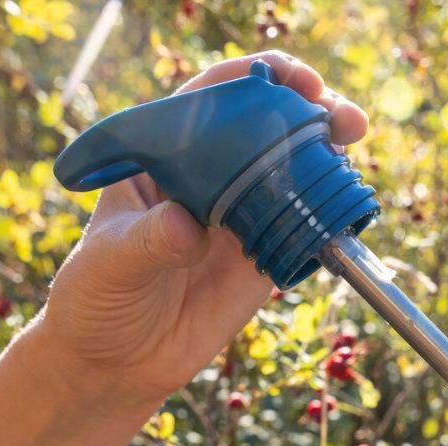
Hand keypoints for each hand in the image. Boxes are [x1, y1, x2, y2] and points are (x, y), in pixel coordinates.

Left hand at [43, 50, 368, 407]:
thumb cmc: (95, 299)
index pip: (212, 99)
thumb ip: (148, 240)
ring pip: (292, 174)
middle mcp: (208, 179)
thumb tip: (189, 224)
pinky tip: (347, 210)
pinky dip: (327, 217)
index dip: (254, 79)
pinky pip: (301, 232)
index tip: (290, 81)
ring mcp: (240, 219)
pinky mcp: (263, 262)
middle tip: (340, 116)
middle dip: (307, 110)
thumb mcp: (109, 263)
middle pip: (264, 127)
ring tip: (352, 143)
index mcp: (163, 156)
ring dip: (328, 155)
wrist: (116, 363)